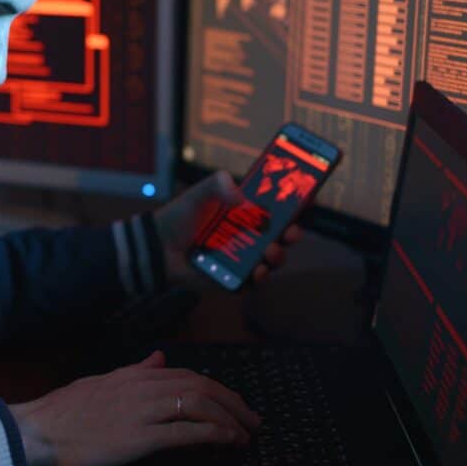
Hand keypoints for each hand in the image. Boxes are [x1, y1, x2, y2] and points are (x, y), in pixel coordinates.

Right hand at [8, 350, 259, 465]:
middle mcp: (143, 387)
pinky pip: (186, 431)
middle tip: (252, 420)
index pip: (189, 375)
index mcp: (136, 375)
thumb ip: (135, 370)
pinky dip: (213, 434)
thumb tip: (158, 356)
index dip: (218, 390)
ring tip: (244, 435)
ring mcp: (143, 411)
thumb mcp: (103, 381)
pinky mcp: (140, 436)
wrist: (39, 431)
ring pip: (199, 404)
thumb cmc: (66, 411)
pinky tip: (226, 441)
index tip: (234, 405)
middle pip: (202, 387)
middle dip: (233, 403)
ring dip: (229, 419)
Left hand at [151, 171, 301, 287]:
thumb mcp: (199, 193)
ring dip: (278, 255)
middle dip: (294, 232)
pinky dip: (260, 278)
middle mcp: (249, 234)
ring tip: (270, 251)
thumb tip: (241, 197)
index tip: (309, 199)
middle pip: (283, 234)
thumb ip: (219, 183)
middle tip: (292, 231)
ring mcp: (243, 256)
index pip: (278, 207)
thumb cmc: (180, 218)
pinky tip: (258, 271)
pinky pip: (255, 282)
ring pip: (273, 258)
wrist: (158, 248)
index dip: (296, 204)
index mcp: (245, 211)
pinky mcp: (234, 278)